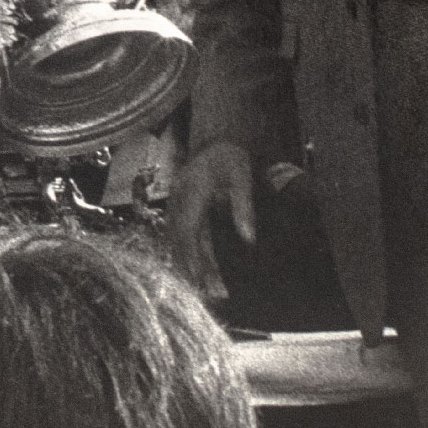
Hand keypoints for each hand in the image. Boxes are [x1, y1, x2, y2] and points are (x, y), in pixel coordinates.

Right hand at [167, 139, 254, 303]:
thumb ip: (243, 207)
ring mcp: (178, 201)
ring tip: (206, 289)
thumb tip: (249, 239)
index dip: (192, 257)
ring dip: (190, 263)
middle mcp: (180, 198)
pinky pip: (183, 232)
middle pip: (179, 239)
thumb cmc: (230, 155)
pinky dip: (191, 252)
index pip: (188, 230)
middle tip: (207, 294)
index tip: (201, 281)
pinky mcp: (182, 205)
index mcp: (192, 192)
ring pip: (179, 238)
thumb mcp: (242, 177)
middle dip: (191, 268)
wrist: (216, 133)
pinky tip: (200, 269)